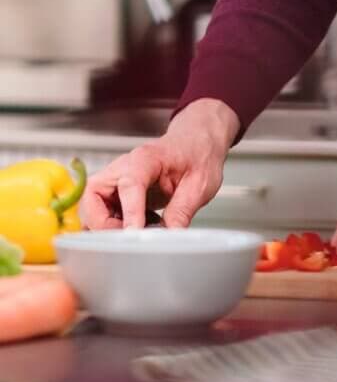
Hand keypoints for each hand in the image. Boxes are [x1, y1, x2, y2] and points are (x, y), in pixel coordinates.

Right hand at [78, 99, 239, 229]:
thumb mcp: (200, 183)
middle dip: (104, 223)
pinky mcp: (114, 194)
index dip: (130, 212)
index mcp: (145, 159)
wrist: (195, 143)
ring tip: (135, 232)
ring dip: (105, 227)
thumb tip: (168, 237)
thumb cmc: (196, 156)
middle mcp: (122, 168)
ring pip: (90, 208)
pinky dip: (110, 227)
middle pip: (93, 197)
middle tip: (130, 237)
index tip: (134, 234)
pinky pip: (99, 214)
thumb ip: (182, 210)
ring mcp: (115, 180)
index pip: (129, 185)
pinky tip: (136, 228)